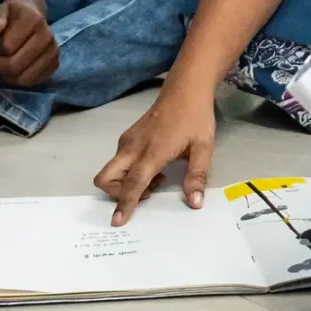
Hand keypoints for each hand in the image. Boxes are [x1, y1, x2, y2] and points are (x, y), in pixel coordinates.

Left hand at [0, 0, 58, 85]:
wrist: (32, 15)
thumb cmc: (11, 16)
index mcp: (33, 19)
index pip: (6, 48)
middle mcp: (47, 36)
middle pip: (14, 66)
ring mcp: (53, 51)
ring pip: (23, 79)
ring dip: (7, 76)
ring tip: (3, 63)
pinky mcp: (55, 64)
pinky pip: (32, 82)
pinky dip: (19, 80)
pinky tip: (14, 69)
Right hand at [95, 90, 216, 222]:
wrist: (185, 88)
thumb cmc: (195, 117)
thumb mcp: (204, 147)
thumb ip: (197, 176)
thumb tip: (195, 203)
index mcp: (152, 152)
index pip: (133, 183)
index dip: (125, 203)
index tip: (117, 221)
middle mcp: (132, 147)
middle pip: (106, 177)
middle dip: (117, 194)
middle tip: (147, 194)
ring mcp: (127, 141)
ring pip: (112, 170)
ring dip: (127, 184)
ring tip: (158, 179)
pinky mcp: (128, 137)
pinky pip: (119, 162)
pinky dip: (129, 173)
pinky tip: (155, 168)